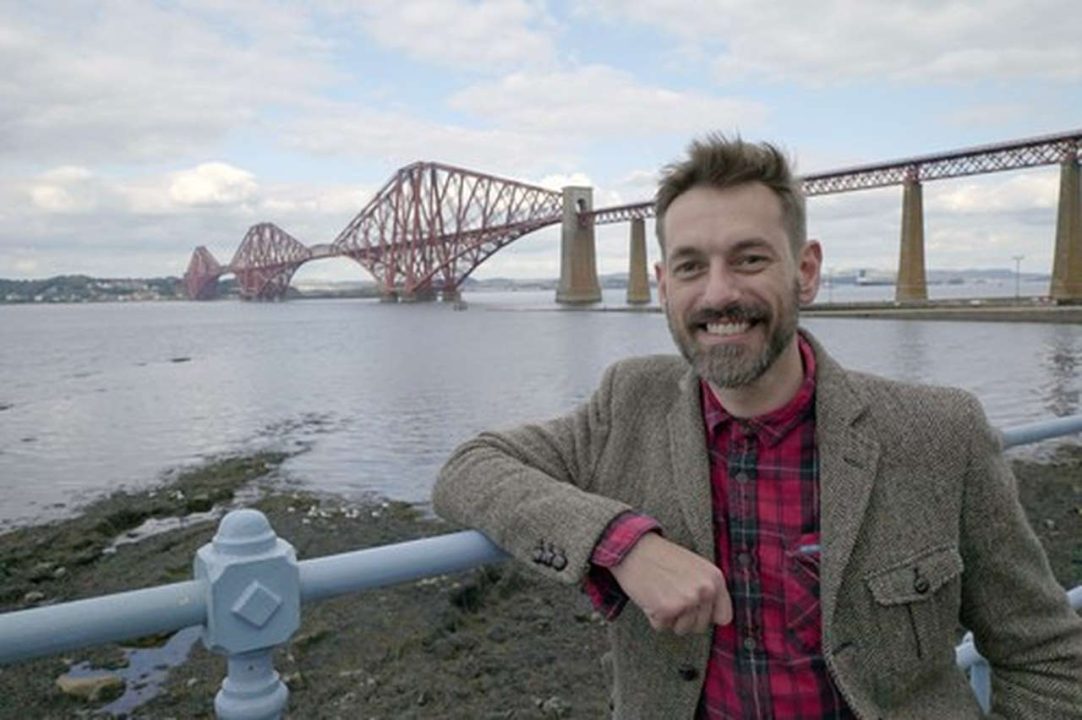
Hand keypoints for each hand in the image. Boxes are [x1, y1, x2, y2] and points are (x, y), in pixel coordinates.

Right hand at [610, 533, 731, 634]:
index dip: (707, 616)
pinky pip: (662, 627)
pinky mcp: (667, 608)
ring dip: (669, 618)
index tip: (694, 608)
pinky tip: (650, 596)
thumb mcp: (695, 567)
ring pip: (682, 629)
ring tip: (661, 593)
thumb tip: (719, 619)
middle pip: (700, 626)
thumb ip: (708, 590)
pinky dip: (653, 616)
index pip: (724, 617)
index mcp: (715, 578)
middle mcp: (705, 590)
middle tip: (670, 594)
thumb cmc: (662, 558)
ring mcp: (687, 600)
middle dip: (684, 617)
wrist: (634, 548)